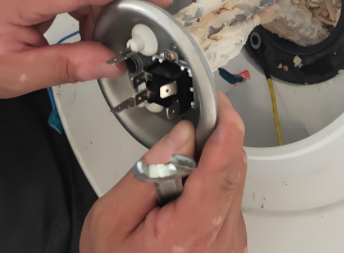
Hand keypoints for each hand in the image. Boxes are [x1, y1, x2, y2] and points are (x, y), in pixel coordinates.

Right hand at [81, 92, 247, 252]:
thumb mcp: (111, 220)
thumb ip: (148, 172)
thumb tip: (181, 135)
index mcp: (191, 231)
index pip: (223, 167)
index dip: (226, 128)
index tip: (220, 105)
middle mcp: (221, 238)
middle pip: (232, 170)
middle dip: (212, 142)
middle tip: (183, 136)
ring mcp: (231, 243)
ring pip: (232, 182)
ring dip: (208, 167)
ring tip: (170, 183)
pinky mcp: (232, 243)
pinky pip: (229, 200)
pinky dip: (210, 187)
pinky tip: (181, 199)